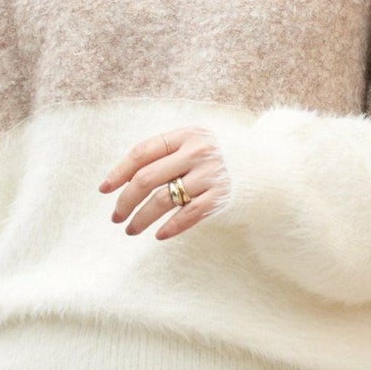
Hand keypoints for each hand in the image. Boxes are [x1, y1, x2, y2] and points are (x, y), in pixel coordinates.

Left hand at [99, 126, 228, 240]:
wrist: (266, 167)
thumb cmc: (220, 157)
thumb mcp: (196, 142)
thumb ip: (167, 152)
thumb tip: (124, 177)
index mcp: (186, 134)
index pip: (142, 152)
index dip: (119, 171)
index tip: (104, 189)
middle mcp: (197, 152)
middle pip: (146, 178)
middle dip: (125, 201)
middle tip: (115, 217)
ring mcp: (210, 175)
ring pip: (162, 200)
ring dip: (141, 218)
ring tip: (130, 230)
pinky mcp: (221, 197)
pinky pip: (188, 215)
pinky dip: (170, 227)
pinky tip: (158, 235)